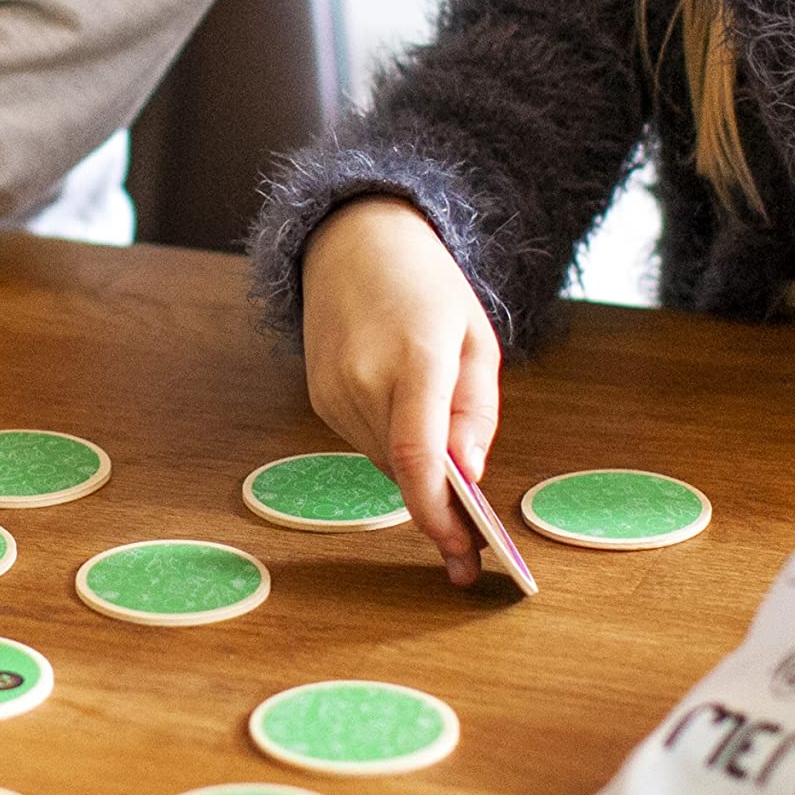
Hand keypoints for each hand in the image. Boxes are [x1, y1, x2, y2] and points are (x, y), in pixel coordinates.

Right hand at [299, 197, 500, 586]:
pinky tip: (403, 413)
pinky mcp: (318, 397)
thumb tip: (469, 475)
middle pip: (405, 469)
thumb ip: (477, 412)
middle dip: (439, 507)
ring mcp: (333, 389)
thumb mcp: (476, 339)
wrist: (355, 242)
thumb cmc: (427, 286)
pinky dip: (391, 447)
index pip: (419, 455)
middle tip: (473, 538)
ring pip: (385, 462)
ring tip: (443, 454)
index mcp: (416, 357)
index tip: (463, 553)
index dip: (440, 514)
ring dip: (416, 471)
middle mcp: (365, 376)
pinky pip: (364, 444)